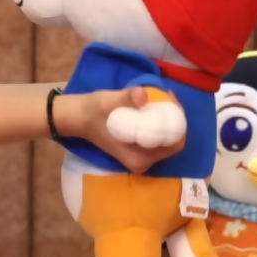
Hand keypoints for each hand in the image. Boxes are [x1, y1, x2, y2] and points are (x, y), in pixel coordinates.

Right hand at [54, 87, 185, 174]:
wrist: (77, 118)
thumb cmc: (93, 112)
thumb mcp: (108, 102)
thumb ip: (126, 99)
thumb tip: (142, 94)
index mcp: (140, 158)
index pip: (175, 144)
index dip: (178, 122)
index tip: (171, 102)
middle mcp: (144, 162)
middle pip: (173, 141)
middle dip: (174, 118)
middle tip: (167, 96)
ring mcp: (142, 157)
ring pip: (166, 138)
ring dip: (168, 119)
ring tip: (162, 97)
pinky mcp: (139, 150)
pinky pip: (158, 137)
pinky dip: (159, 121)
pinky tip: (154, 105)